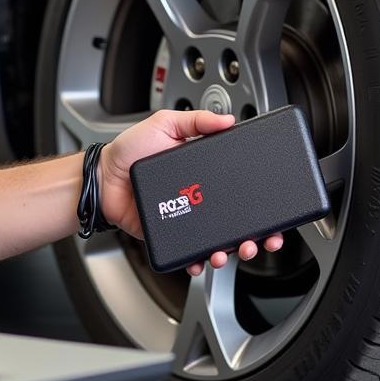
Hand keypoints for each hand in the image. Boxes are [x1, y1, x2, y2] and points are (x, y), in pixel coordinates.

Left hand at [99, 109, 284, 275]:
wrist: (103, 177)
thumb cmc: (130, 149)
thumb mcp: (165, 124)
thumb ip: (195, 120)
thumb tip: (227, 120)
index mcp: (204, 171)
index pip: (241, 187)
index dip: (261, 201)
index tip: (276, 211)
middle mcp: (200, 197)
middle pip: (237, 220)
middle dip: (255, 234)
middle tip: (261, 239)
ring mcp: (187, 218)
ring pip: (218, 240)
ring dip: (231, 250)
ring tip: (232, 250)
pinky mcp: (170, 235)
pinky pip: (189, 252)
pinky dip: (198, 261)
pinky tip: (202, 260)